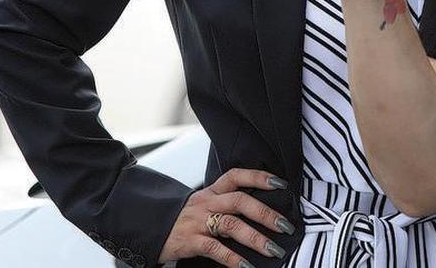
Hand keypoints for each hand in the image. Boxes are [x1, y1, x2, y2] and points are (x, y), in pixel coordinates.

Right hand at [158, 168, 293, 267]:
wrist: (150, 229)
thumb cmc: (185, 219)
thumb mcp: (205, 205)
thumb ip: (228, 205)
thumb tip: (263, 213)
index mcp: (212, 191)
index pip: (237, 176)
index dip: (259, 177)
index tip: (281, 184)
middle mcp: (207, 202)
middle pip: (240, 201)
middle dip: (266, 213)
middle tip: (285, 226)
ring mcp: (198, 221)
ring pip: (231, 225)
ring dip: (256, 238)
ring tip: (273, 250)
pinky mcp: (190, 241)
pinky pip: (215, 249)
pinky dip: (233, 259)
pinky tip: (247, 266)